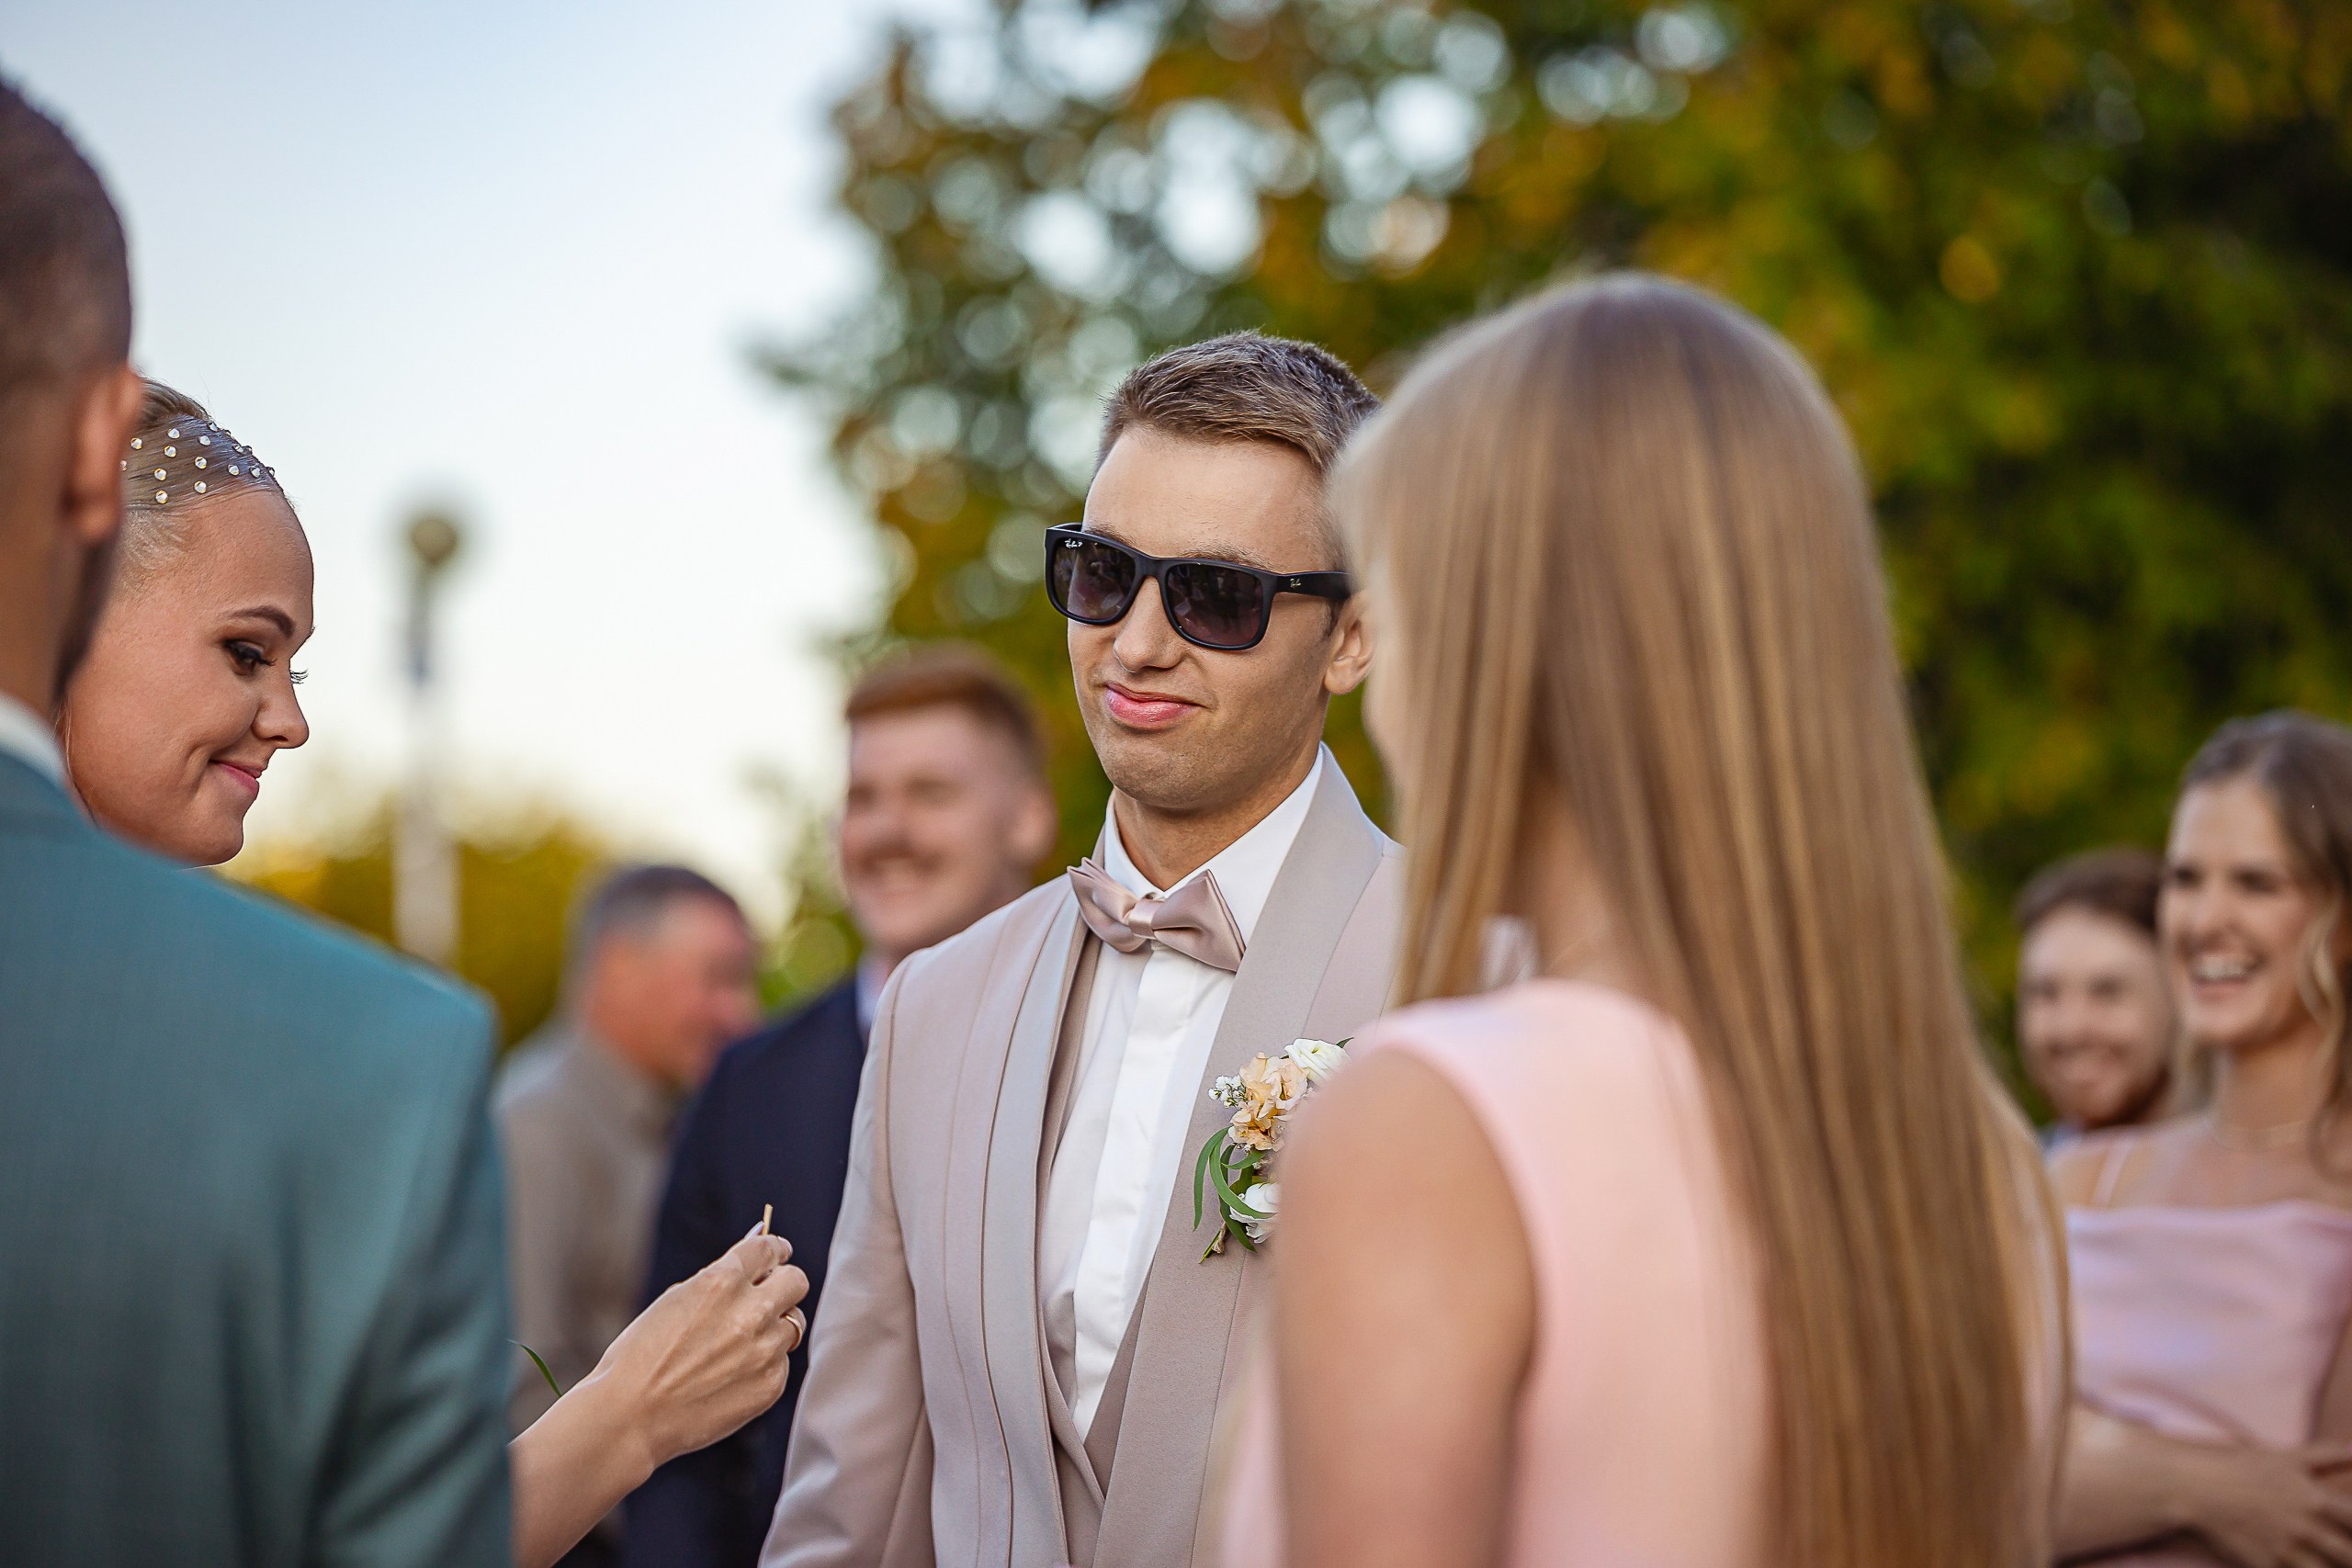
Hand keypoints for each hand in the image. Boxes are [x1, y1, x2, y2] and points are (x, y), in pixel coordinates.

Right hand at [581, 1227, 808, 1474]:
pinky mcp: (771, 1384)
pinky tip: (732, 1377)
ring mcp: (764, 1350)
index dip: (774, 1249)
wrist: (630, 1418)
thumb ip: (717, 1279)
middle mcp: (750, 1311)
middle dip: (785, 1283)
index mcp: (721, 1281)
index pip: (768, 1248)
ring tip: (739, 1346)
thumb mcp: (673, 1302)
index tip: (776, 1254)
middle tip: (771, 1295)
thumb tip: (754, 1253)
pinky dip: (764, 1365)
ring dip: (773, 1328)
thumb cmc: (640, 1357)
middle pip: (796, 1281)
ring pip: (792, 1324)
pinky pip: (781, 1363)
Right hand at [2174, 1440, 2351, 1567]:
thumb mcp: (2287, 1457)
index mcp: (2314, 1499)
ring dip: (2329, 1566)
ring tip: (2326, 1563)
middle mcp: (2305, 1527)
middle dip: (2350, 1554)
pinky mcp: (2265, 1564)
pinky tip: (2299, 1567)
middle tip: (2345, 1551)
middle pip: (2347, 1553)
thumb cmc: (2243, 1467)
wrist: (2197, 1486)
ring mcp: (2285, 1549)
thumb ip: (2326, 1454)